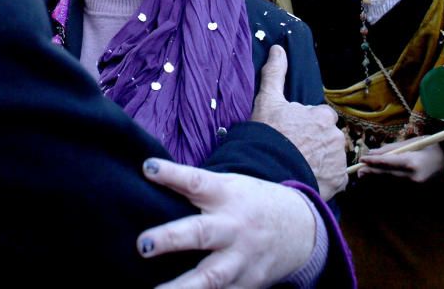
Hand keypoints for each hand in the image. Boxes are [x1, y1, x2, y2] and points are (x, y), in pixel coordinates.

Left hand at [137, 158, 315, 288]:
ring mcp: (241, 259)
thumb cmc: (249, 203)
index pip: (196, 182)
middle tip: (143, 245)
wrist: (300, 230)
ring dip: (183, 288)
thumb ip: (193, 186)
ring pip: (211, 277)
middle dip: (170, 239)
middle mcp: (233, 228)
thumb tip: (147, 173)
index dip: (172, 174)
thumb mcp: (227, 186)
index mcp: (226, 196)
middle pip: (200, 233)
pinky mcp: (247, 284)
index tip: (148, 168)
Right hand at [250, 45, 346, 199]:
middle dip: (316, 143)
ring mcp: (338, 161)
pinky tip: (306, 176)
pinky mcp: (338, 181)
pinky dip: (324, 178)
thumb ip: (275, 74)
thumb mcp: (268, 101)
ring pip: (331, 157)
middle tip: (294, 150)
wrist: (268, 172)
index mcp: (322, 116)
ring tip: (298, 165)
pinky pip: (334, 177)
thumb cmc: (268, 135)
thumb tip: (278, 48)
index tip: (292, 133)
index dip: (305, 125)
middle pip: (327, 138)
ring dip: (320, 160)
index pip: (320, 118)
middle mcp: (336, 137)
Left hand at [356, 136, 443, 182]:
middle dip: (371, 171)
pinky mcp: (417, 189)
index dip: (373, 161)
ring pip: (390, 180)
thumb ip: (393, 148)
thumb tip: (374, 152)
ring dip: (376, 177)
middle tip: (358, 170)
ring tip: (363, 174)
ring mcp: (415, 185)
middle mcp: (412, 176)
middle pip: (387, 173)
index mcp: (412, 162)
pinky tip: (377, 178)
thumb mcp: (413, 143)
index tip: (362, 159)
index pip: (387, 162)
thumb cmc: (432, 148)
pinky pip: (398, 184)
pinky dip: (387, 180)